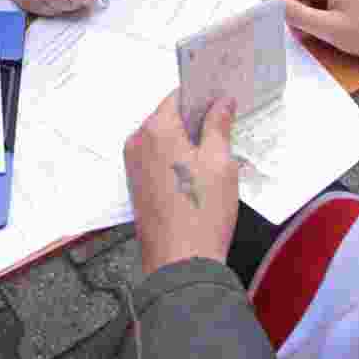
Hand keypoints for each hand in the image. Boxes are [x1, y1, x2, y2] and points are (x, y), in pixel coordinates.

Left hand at [125, 92, 238, 275]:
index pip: (177, 96)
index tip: (221, 99)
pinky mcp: (136, 186)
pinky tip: (198, 175)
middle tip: (224, 128)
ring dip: (186, 142)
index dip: (201, 96)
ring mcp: (133, 165)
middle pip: (168, 118)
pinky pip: (156, 160)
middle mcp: (138, 142)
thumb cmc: (203, 211)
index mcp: (156, 129)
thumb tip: (222, 102)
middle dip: (194, 121)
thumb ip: (218, 125)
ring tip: (216, 155)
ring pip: (163, 140)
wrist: (181, 263)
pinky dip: (175, 160)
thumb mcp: (220, 162)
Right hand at [279, 0, 358, 65]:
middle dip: (300, 8)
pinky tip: (333, 23)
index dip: (287, 4)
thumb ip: (296, 15)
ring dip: (311, 10)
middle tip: (312, 32)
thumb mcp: (329, 29)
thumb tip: (268, 2)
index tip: (300, 26)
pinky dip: (321, 8)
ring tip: (325, 29)